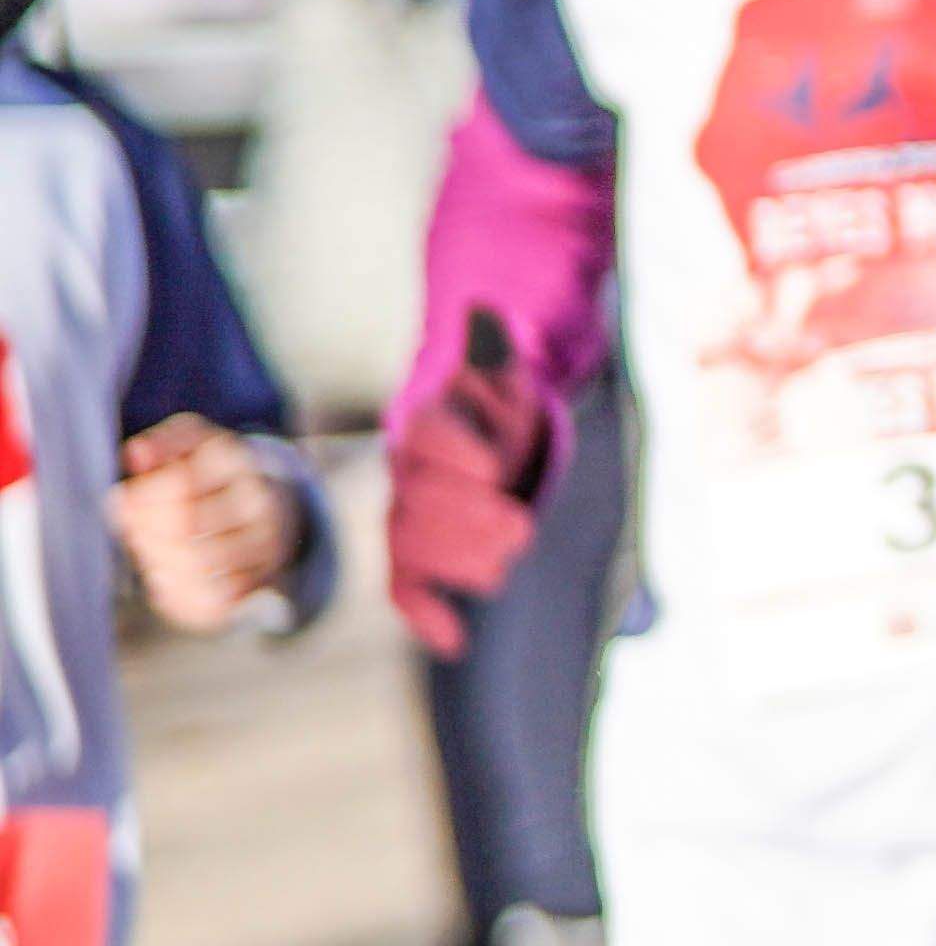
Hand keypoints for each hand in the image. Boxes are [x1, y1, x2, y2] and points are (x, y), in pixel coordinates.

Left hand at [110, 419, 300, 631]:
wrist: (268, 505)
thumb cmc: (213, 472)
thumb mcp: (193, 443)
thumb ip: (163, 442)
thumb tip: (137, 455)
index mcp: (241, 464)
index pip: (181, 485)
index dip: (139, 498)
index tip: (125, 498)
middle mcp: (263, 505)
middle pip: (186, 528)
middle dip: (144, 532)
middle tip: (132, 528)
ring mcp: (266, 547)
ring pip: (199, 568)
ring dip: (157, 563)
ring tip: (148, 550)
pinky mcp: (260, 581)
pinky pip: (214, 601)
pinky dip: (177, 593)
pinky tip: (165, 573)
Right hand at [381, 313, 556, 662]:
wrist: (491, 429)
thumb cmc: (502, 399)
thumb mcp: (506, 368)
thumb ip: (494, 343)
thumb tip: (484, 306)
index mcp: (426, 423)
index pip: (424, 439)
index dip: (455, 453)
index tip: (494, 466)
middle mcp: (409, 472)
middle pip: (415, 501)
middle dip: (464, 518)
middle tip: (520, 527)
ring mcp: (410, 514)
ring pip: (409, 544)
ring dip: (455, 559)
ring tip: (505, 561)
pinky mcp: (420, 551)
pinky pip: (404, 587)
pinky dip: (425, 614)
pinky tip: (452, 639)